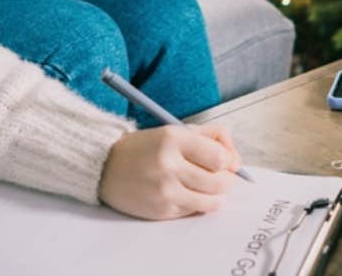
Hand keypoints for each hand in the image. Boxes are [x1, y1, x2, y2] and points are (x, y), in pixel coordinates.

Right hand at [98, 123, 240, 219]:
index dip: (229, 160)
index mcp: (173, 138)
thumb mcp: (174, 130)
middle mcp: (169, 164)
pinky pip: (194, 210)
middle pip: (219, 181)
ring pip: (211, 201)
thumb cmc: (144, 147)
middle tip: (222, 176)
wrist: (106, 167)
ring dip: (216, 195)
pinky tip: (189, 193)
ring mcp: (165, 190)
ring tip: (208, 186)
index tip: (227, 161)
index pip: (219, 157)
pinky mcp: (162, 210)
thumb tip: (235, 158)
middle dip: (227, 180)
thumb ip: (209, 136)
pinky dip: (198, 203)